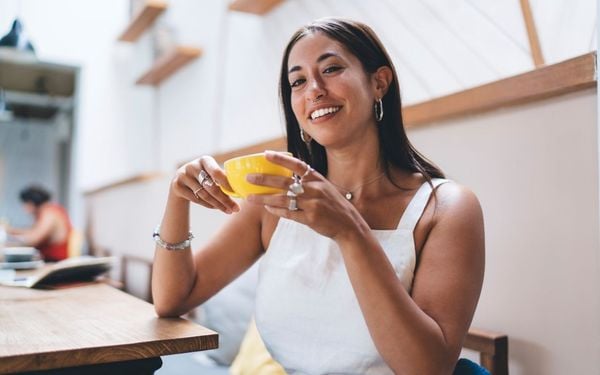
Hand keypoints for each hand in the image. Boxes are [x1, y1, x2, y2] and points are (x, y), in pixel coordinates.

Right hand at [170, 156, 239, 213]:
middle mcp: (193, 166)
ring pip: (205, 195)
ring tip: (229, 210)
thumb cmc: (203, 176)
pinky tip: (217, 207)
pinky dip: (209, 205)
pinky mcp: (177, 186)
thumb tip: (242, 189)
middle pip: (211, 187)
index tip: (237, 194)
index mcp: (205, 160)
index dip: (227, 184)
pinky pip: (197, 200)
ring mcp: (183, 176)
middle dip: (225, 199)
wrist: (181, 180)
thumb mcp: (211, 172)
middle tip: (236, 209)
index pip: (216, 172)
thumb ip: (223, 177)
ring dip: (219, 205)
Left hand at [246, 151, 362, 239]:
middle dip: (264, 179)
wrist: (349, 224)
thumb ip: (308, 181)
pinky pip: (289, 213)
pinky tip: (267, 208)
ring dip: (264, 198)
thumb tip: (288, 175)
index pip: (296, 164)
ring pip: (283, 199)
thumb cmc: (333, 205)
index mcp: (317, 178)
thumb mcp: (325, 187)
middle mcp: (315, 189)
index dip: (280, 159)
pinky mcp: (311, 218)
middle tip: (249, 177)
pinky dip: (277, 211)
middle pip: (285, 182)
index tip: (265, 154)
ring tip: (250, 197)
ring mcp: (313, 204)